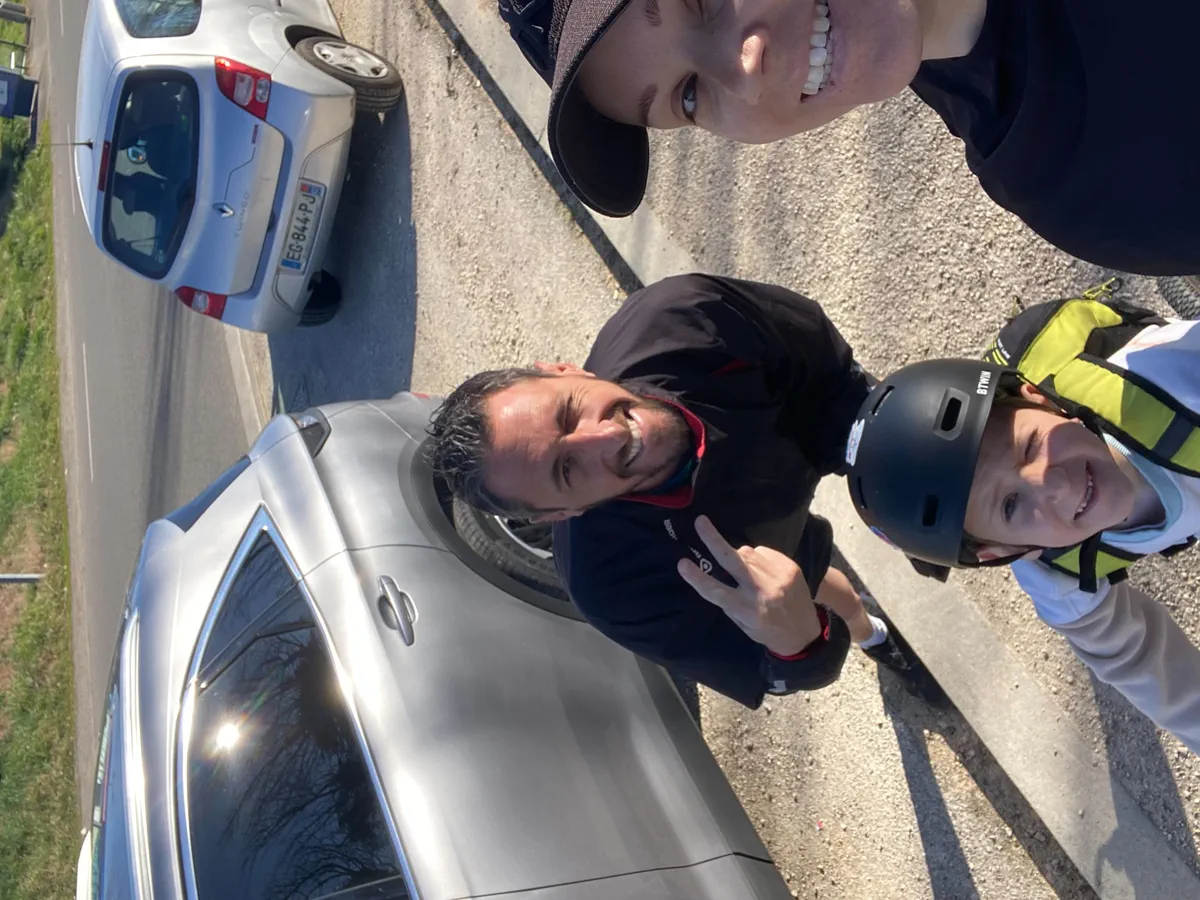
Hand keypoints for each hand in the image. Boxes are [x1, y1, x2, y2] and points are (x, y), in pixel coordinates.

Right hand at [677, 516, 822, 656]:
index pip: (717, 592)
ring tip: (745, 572)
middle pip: (734, 560)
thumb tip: (716, 570)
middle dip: (714, 540)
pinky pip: (764, 552)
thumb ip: (729, 598)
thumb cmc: (766, 630)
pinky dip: (757, 558)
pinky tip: (763, 571)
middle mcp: (762, 590)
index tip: (682, 563)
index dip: (697, 578)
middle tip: (700, 521)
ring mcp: (778, 575)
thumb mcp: (742, 622)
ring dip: (739, 557)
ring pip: (747, 553)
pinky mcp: (789, 566)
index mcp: (747, 609)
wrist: (805, 632)